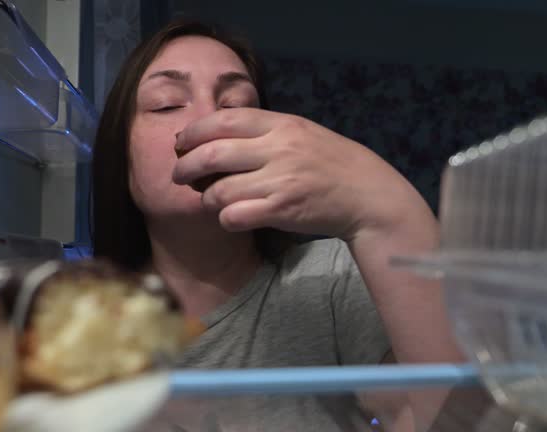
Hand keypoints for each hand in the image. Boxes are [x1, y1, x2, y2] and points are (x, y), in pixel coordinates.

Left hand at [172, 108, 431, 242]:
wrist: (367, 194)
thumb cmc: (332, 164)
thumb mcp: (302, 133)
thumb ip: (266, 131)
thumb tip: (220, 135)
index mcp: (282, 124)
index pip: (225, 119)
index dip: (194, 131)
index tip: (181, 142)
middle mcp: (279, 149)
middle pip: (212, 153)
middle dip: (186, 166)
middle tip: (179, 175)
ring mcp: (280, 180)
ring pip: (220, 189)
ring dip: (206, 198)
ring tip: (210, 200)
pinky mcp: (282, 210)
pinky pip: (235, 216)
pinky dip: (225, 218)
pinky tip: (231, 218)